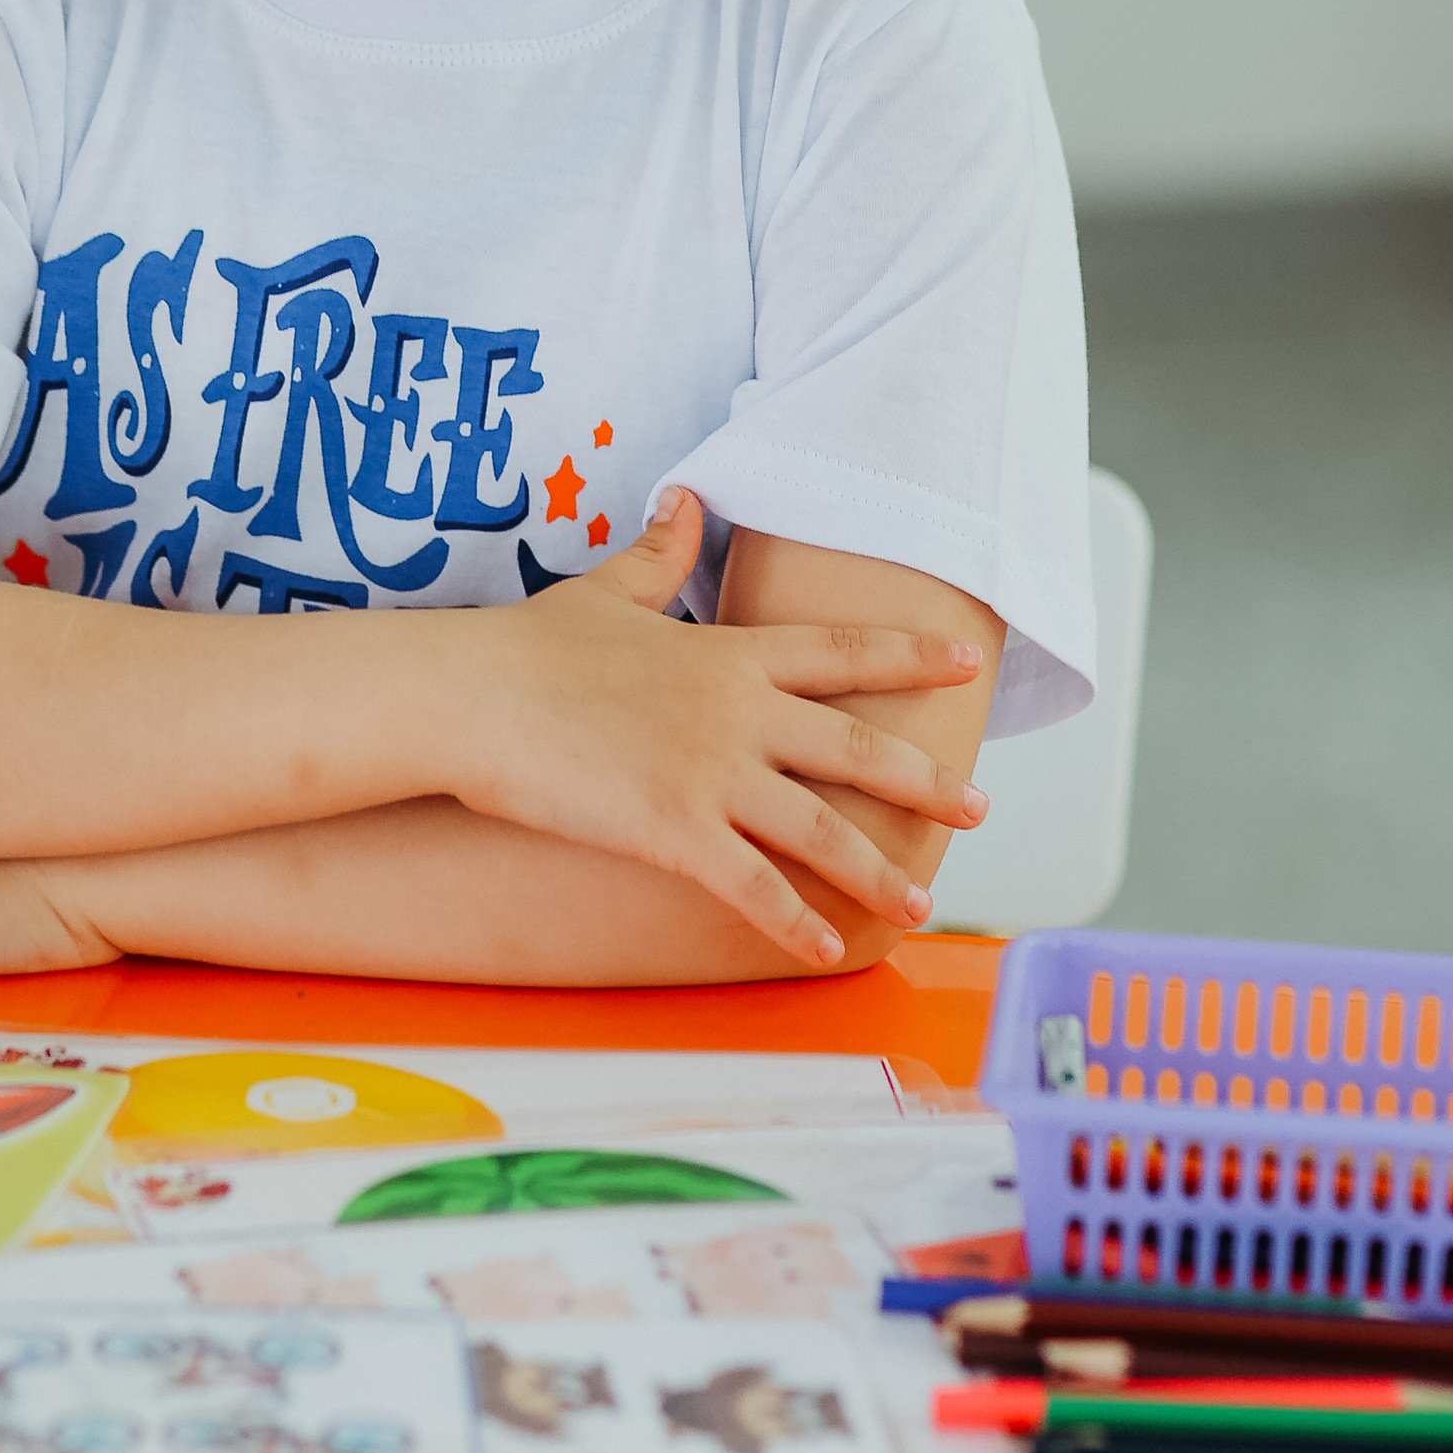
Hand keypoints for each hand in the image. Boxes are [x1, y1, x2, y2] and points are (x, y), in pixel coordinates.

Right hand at [444, 492, 989, 965]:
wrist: (471, 695)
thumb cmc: (528, 648)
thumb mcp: (606, 592)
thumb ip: (659, 554)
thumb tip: (685, 501)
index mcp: (727, 655)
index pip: (840, 652)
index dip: (909, 657)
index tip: (966, 660)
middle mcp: (737, 712)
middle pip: (855, 746)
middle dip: (925, 778)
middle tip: (980, 805)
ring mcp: (711, 772)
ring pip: (821, 828)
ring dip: (877, 870)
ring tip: (920, 898)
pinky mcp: (674, 829)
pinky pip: (753, 886)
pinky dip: (794, 922)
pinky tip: (824, 951)